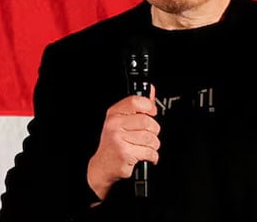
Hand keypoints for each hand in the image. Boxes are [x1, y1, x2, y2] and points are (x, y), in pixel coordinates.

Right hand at [87, 86, 159, 200]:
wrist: (103, 165)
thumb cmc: (114, 142)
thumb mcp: (122, 121)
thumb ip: (138, 107)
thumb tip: (151, 91)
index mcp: (114, 113)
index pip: (136, 102)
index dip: (149, 107)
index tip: (152, 113)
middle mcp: (115, 124)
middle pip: (147, 122)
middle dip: (154, 131)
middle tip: (149, 135)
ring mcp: (119, 138)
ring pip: (151, 138)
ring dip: (153, 145)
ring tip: (145, 146)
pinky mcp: (125, 153)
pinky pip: (149, 152)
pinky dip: (152, 156)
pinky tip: (145, 155)